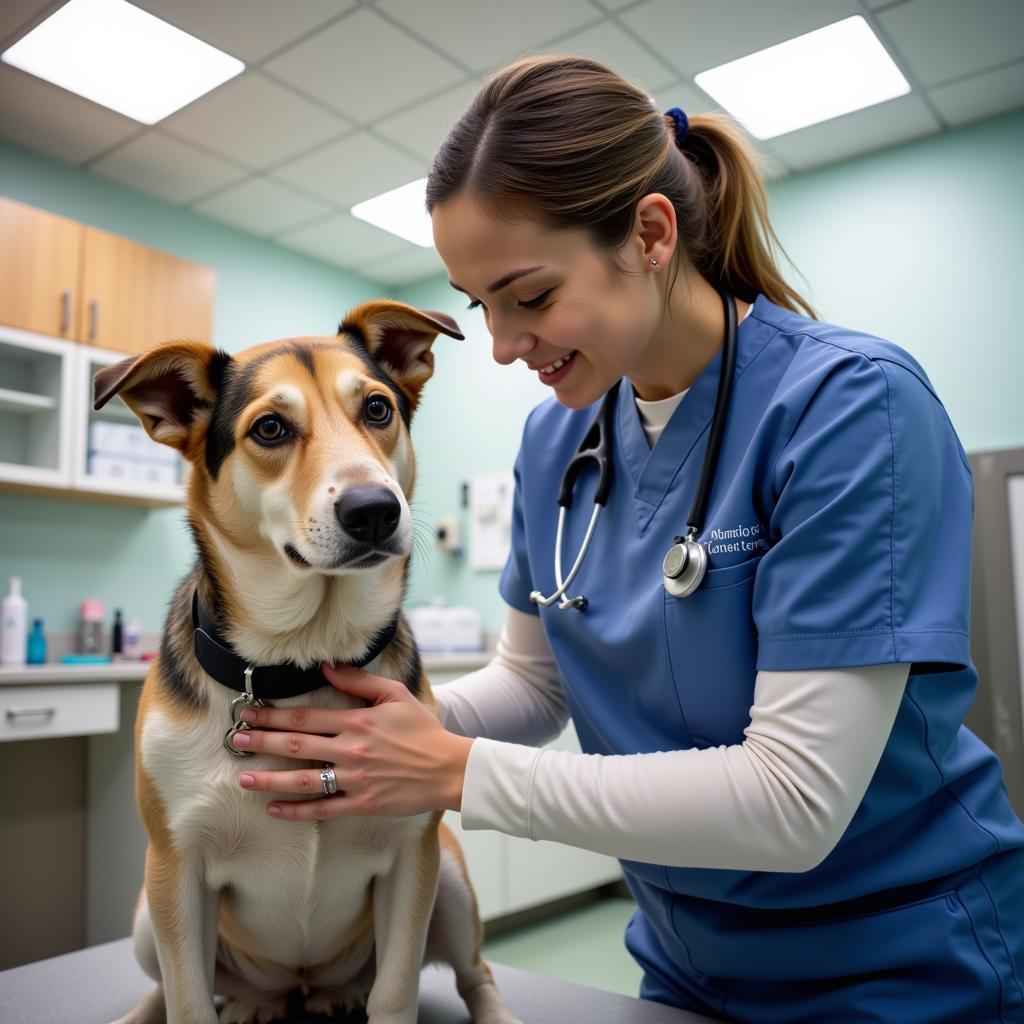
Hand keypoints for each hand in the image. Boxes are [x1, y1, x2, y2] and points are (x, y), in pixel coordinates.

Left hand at [233, 663, 473, 821]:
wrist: (448, 768)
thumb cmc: (422, 730)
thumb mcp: (395, 695)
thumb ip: (359, 680)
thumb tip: (327, 667)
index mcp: (357, 721)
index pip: (306, 717)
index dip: (274, 715)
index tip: (249, 713)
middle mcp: (351, 749)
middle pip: (297, 745)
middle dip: (262, 742)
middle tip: (236, 740)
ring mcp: (355, 779)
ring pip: (303, 779)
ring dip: (269, 778)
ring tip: (243, 777)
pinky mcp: (361, 803)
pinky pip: (322, 809)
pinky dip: (296, 810)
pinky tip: (274, 809)